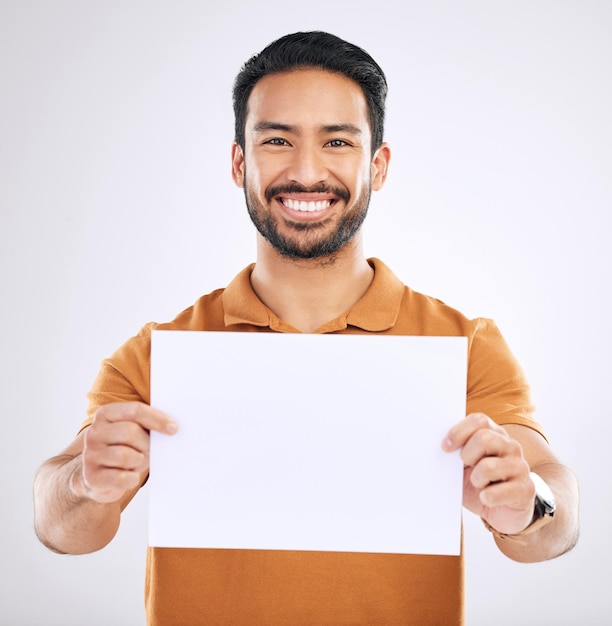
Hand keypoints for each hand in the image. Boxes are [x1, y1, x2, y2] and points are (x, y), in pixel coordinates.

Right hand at [73, 402, 177, 503]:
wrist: (97, 477)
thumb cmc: (123, 449)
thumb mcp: (132, 431)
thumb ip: (147, 423)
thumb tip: (173, 426)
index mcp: (105, 414)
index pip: (134, 410)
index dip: (157, 419)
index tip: (174, 428)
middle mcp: (94, 433)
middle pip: (130, 432)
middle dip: (147, 443)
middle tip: (150, 451)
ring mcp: (90, 455)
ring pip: (125, 456)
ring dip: (139, 461)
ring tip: (137, 462)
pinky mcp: (92, 477)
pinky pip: (121, 477)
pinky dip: (132, 478)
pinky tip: (130, 476)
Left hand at [442, 413, 535, 534]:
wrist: (501, 512)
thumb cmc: (479, 483)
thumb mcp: (463, 464)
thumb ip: (456, 450)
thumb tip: (441, 444)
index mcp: (495, 434)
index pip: (479, 420)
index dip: (459, 432)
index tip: (445, 447)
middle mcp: (510, 446)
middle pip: (484, 438)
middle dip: (467, 455)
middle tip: (467, 467)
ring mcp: (520, 466)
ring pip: (488, 467)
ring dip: (476, 480)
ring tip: (479, 484)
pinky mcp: (525, 489)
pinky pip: (496, 492)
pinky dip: (486, 497)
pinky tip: (487, 498)